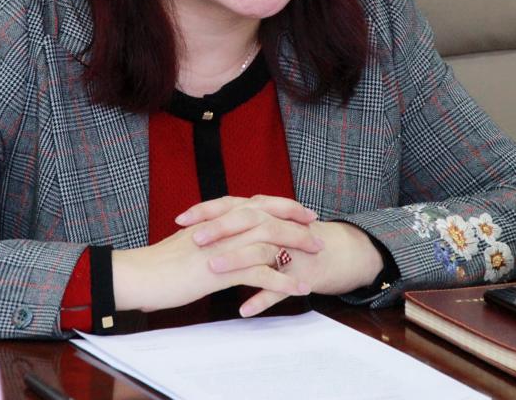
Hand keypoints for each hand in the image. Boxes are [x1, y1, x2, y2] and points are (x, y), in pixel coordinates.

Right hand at [111, 221, 312, 313]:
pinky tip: (299, 289)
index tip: (302, 211)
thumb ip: (209, 235)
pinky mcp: (223, 271)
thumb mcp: (189, 242)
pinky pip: (262, 274)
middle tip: (317, 232)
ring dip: (297, 249)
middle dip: (297, 224)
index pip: (257, 203)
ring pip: (271, 242)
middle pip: (270, 217)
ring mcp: (225, 247)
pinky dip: (284, 281)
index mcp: (216, 217)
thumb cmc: (159, 264)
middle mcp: (224, 226)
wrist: (140, 275)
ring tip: (316, 258)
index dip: (282, 206)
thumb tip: (222, 238)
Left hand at [176, 196, 384, 316]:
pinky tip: (244, 309)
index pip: (231, 205)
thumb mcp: (263, 226)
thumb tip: (196, 228)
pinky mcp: (300, 273)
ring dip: (238, 260)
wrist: (335, 253)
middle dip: (221, 229)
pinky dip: (263, 297)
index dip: (206, 211)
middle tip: (195, 239)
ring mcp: (290, 250)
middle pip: (247, 221)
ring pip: (263, 252)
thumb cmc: (291, 240)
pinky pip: (281, 287)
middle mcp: (276, 226)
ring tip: (213, 271)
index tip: (180, 220)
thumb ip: (236, 224)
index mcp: (263, 212)